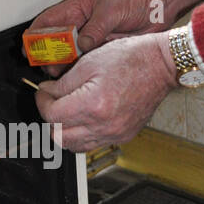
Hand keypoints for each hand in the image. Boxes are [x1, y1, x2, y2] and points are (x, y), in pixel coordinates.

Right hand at [26, 0, 203, 72]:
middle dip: (47, 56)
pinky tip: (77, 79)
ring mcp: (89, 39)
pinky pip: (84, 64)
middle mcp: (79, 25)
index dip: (34, 35)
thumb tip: (81, 44)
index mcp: (76, 8)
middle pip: (53, 43)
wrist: (159, 6)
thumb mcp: (112, 10)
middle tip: (48, 68)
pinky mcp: (100, 52)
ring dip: (62, 66)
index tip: (28, 49)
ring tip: (61, 76)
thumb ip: (96, 27)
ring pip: (67, 56)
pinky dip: (79, 71)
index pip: (47, 21)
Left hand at [35, 32, 179, 152]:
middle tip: (51, 103)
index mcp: (93, 105)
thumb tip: (47, 93)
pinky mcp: (123, 136)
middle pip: (60, 136)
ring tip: (66, 113)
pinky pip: (93, 145)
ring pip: (74, 146)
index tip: (43, 93)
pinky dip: (82, 136)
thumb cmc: (131, 58)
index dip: (42, 103)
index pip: (52, 116)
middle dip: (50, 119)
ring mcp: (114, 134)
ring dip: (64, 131)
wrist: (162, 65)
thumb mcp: (89, 63)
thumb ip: (63, 83)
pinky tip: (84, 120)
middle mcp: (103, 125)